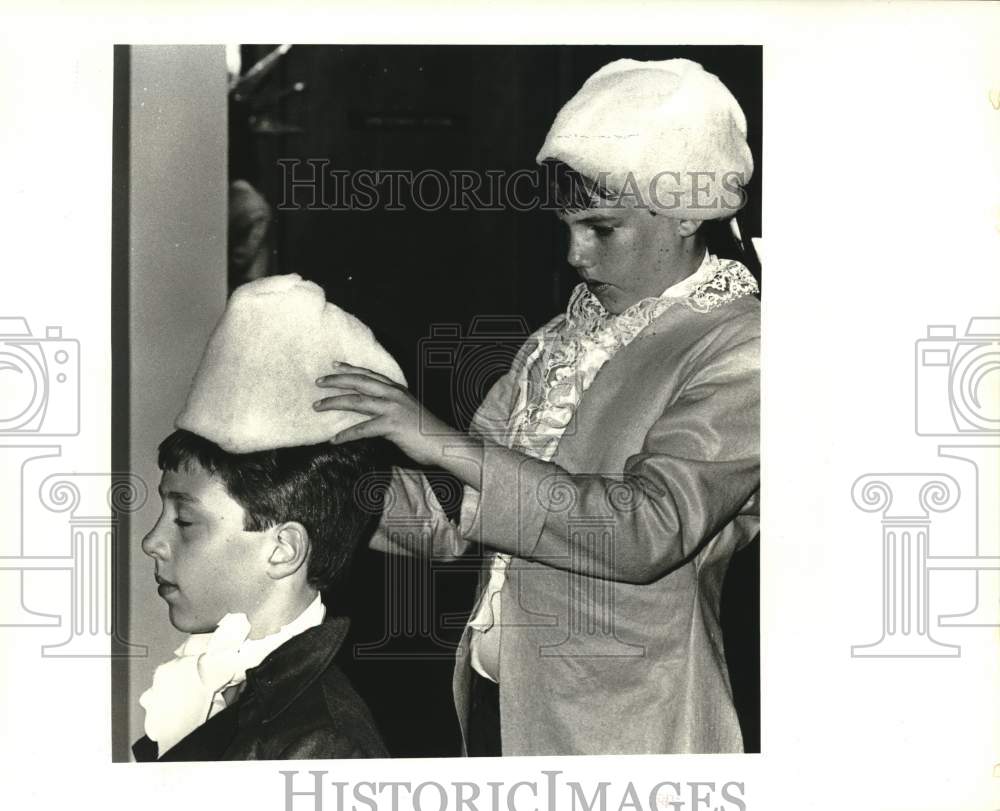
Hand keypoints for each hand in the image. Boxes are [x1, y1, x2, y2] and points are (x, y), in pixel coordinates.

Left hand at [314, 362, 465, 467]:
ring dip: (334, 402)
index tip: (334, 366)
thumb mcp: (407, 412)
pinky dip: (346, 434)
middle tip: (318, 382)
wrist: (443, 442)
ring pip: (357, 401)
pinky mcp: (392, 425)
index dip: (351, 369)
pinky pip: (363, 429)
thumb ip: (391, 408)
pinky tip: (334, 440)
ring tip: (317, 406)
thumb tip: (373, 413)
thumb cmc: (426, 431)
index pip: (370, 375)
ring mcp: (392, 409)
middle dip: (336, 381)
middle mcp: (393, 395)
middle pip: (359, 382)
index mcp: (397, 390)